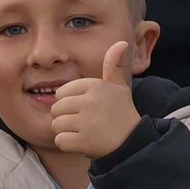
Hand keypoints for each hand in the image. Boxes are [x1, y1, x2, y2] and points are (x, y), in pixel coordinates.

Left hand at [51, 42, 141, 159]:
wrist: (133, 141)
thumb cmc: (122, 112)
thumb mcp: (119, 87)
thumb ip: (113, 65)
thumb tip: (122, 43)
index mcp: (95, 86)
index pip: (61, 92)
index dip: (69, 102)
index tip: (85, 109)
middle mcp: (90, 101)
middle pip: (56, 109)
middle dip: (65, 117)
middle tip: (84, 123)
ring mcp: (86, 122)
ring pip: (56, 125)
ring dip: (66, 132)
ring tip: (84, 132)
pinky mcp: (83, 141)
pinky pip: (60, 141)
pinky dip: (68, 145)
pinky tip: (82, 143)